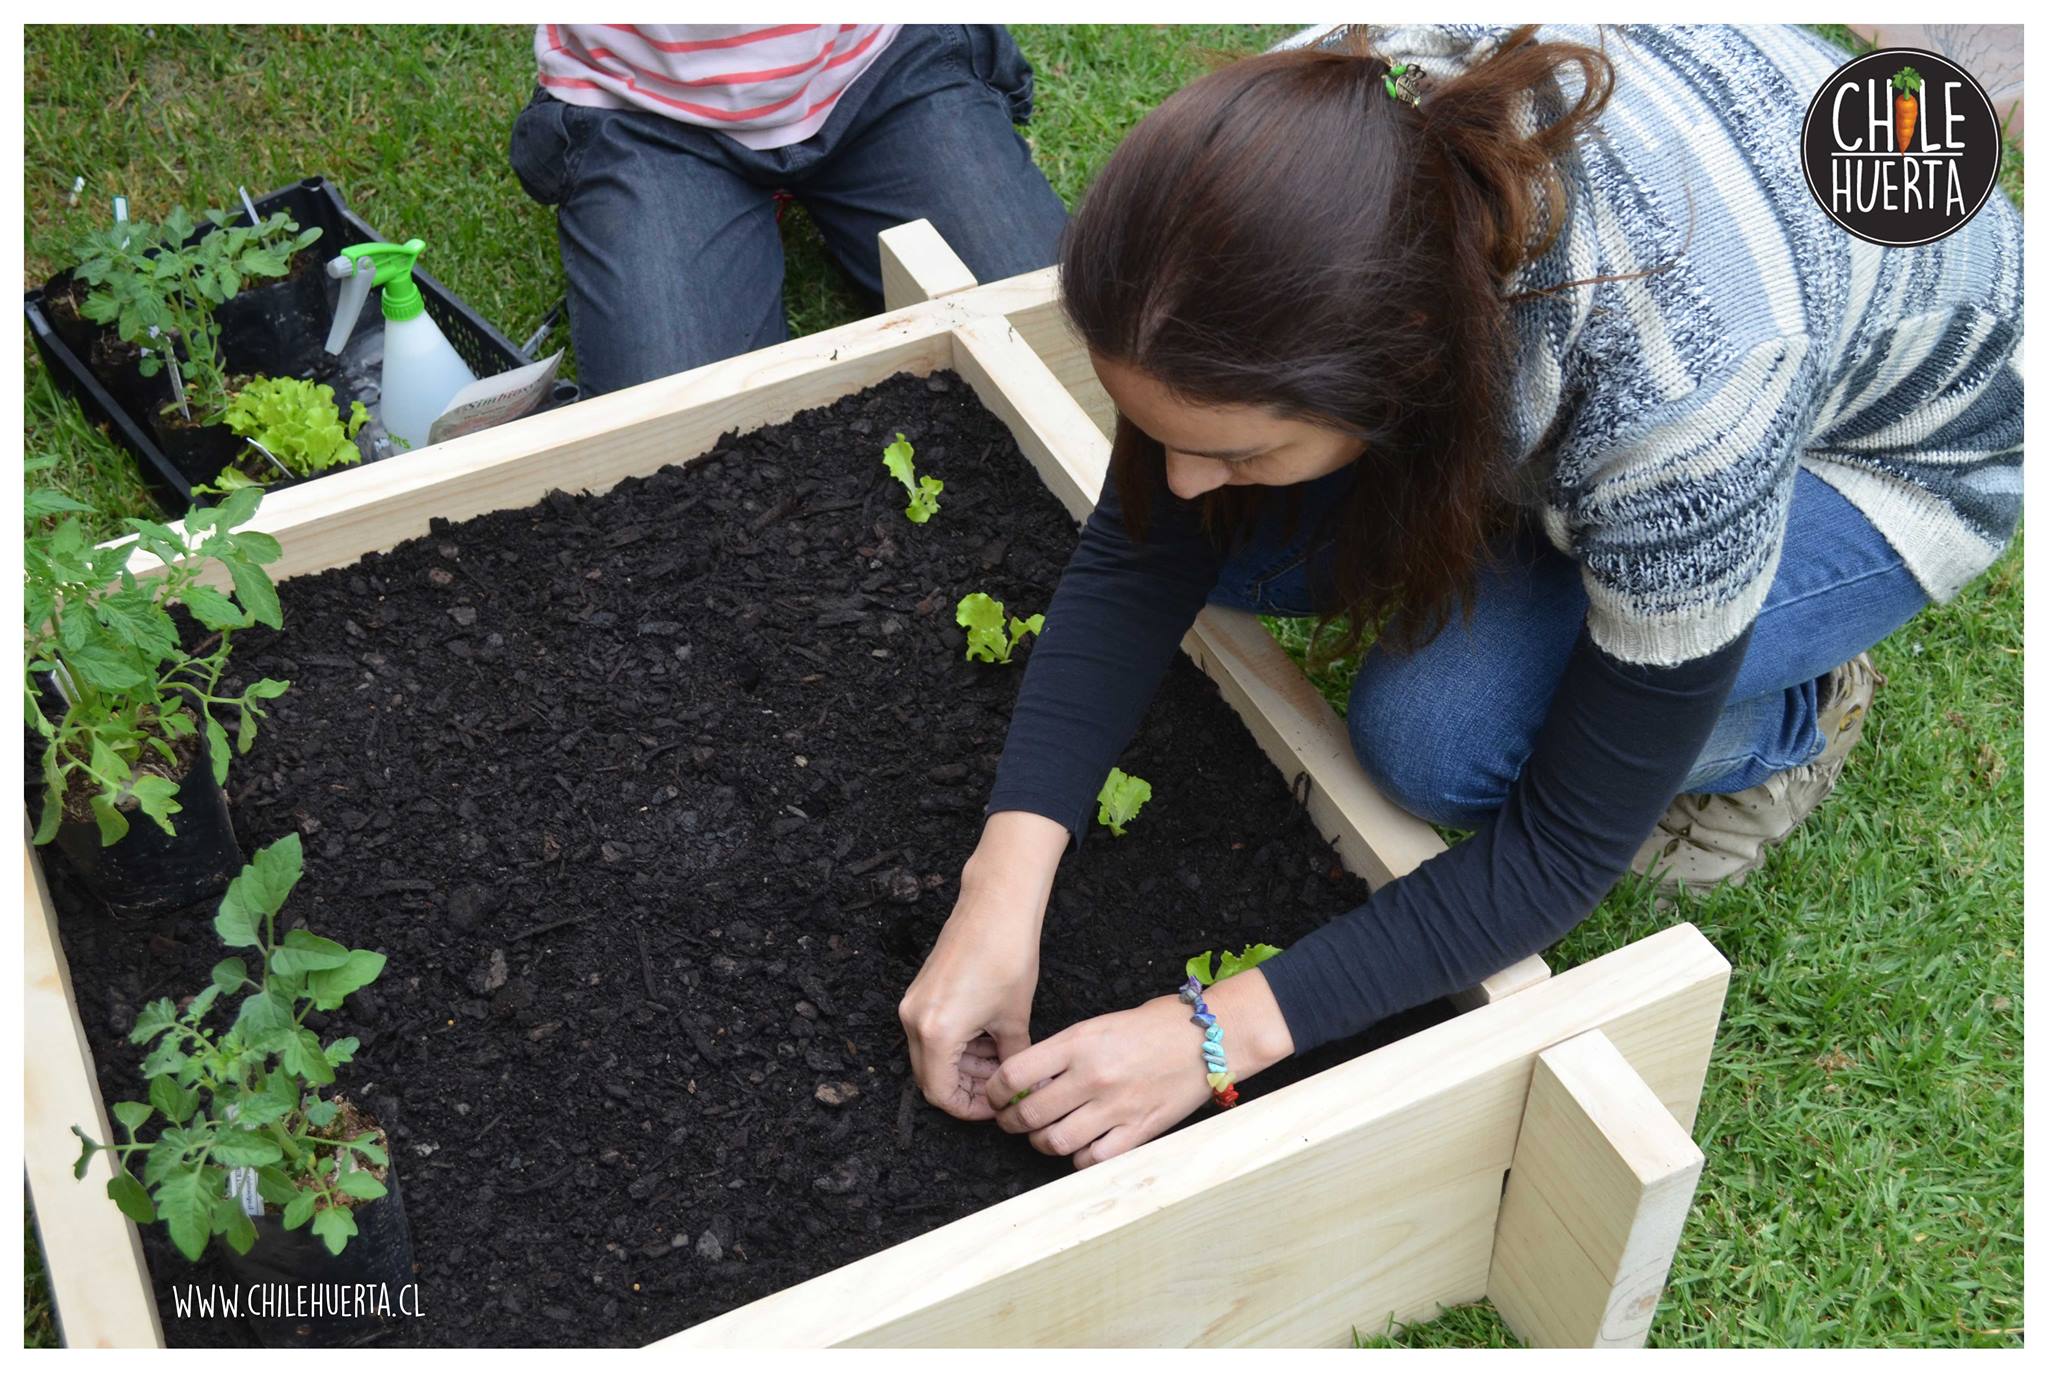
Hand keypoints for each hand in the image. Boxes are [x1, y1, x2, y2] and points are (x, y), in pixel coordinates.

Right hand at [898, 811, 1067, 1120]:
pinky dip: (957, 1045)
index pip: (941, 1094)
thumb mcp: (1014, 1019)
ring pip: (932, 1057)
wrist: (996, 906)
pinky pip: (932, 1034)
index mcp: (936, 1032)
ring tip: (1000, 1062)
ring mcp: (913, 1004)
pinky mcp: (920, 991)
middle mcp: (914, 1020)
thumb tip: (1020, 1088)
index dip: (970, 1109)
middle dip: (967, 1089)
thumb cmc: (1007, 956)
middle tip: (1001, 1089)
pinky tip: (988, 1040)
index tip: (996, 1107)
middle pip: (931, 1078)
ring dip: (963, 1067)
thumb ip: (1012, 1061)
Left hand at [986, 969, 1294, 1167]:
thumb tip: (1027, 1081)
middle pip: (1028, 1114)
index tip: (994, 1096)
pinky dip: (1078, 1159)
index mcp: (1078, 1044)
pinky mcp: (1138, 1131)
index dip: (993, 1091)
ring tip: (1044, 1135)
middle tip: (1012, 1121)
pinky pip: (1092, 1160)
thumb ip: (1062, 1053)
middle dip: (1011, 1122)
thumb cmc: (1153, 1026)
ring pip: (1055, 1143)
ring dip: (1041, 1143)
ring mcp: (1115, 1107)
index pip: (1014, 1075)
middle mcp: (1092, 1077)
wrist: (1208, 1038)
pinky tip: (1081, 1146)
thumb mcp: (1098, 1026)